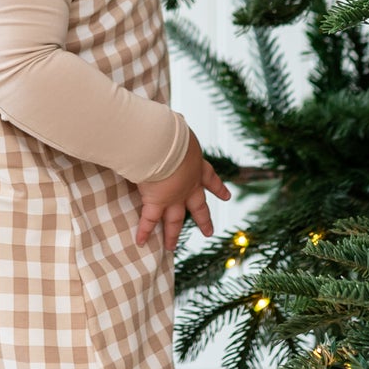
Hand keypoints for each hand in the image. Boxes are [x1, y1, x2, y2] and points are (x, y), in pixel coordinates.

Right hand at [132, 129, 231, 250]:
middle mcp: (188, 186)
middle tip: (209, 231)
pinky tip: (141, 242)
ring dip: (172, 234)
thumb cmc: (171, 132)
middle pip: (198, 207)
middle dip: (203, 220)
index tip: (226, 196)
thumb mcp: (179, 129)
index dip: (218, 188)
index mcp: (196, 166)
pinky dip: (144, 232)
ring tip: (171, 247)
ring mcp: (173, 197)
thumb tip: (171, 120)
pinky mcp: (157, 202)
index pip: (211, 178)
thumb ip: (176, 129)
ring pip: (174, 220)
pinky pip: (149, 220)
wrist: (165, 144)